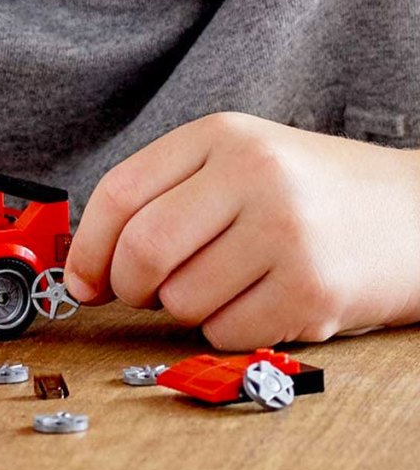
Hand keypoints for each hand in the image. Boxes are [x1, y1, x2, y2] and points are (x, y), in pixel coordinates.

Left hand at [65, 112, 419, 349]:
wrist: (417, 214)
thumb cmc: (310, 194)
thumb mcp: (236, 165)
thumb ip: (161, 200)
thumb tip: (88, 273)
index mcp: (222, 137)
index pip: (119, 193)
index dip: (88, 248)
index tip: (83, 281)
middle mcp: (254, 174)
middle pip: (142, 250)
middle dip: (128, 287)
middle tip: (144, 292)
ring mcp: (287, 230)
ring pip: (180, 299)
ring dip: (187, 308)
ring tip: (228, 283)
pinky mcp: (313, 288)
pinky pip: (224, 331)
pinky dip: (227, 328)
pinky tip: (260, 300)